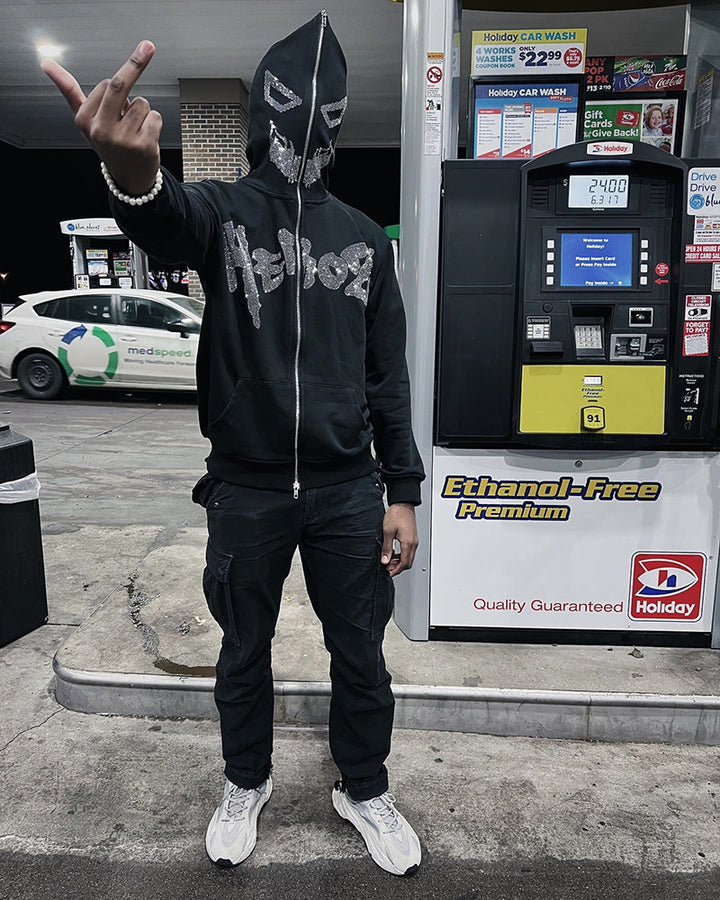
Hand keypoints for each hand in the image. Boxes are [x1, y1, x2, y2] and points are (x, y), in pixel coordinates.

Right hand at [41, 41, 161, 195]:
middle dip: (135, 64)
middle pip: (119, 86)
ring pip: (142, 103)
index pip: (106, 84)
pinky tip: (145, 138)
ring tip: (134, 130)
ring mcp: (122, 140)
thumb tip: (46, 64)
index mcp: (84, 120)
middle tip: (148, 46)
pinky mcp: (143, 147)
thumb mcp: (84, 118)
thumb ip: (68, 90)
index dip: (116, 88)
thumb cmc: (108, 141)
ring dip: (143, 112)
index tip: (128, 72)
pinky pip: (155, 117)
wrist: (129, 177)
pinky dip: (154, 123)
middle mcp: (101, 130)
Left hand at [381, 503, 417, 576]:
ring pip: (408, 557)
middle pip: (408, 562)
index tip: (389, 573)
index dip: (396, 570)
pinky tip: (394, 553)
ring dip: (399, 562)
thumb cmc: (396, 515)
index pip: (404, 563)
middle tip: (387, 568)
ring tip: (389, 561)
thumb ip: (386, 548)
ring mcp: (414, 541)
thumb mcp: (387, 532)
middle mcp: (413, 543)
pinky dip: (401, 555)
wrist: (403, 504)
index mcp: (408, 543)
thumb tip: (385, 560)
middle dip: (398, 568)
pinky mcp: (412, 538)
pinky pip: (409, 551)